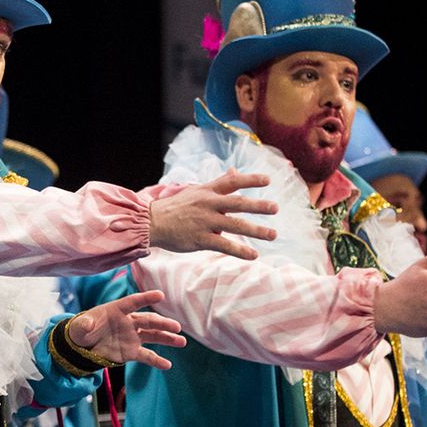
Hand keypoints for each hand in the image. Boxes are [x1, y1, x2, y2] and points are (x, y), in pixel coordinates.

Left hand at [67, 290, 187, 369]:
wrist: (83, 346)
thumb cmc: (82, 330)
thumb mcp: (79, 327)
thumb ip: (83, 324)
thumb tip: (87, 323)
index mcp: (117, 310)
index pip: (133, 302)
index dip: (146, 298)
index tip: (160, 295)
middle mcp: (128, 321)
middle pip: (148, 320)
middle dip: (162, 323)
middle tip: (176, 327)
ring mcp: (132, 336)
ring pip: (153, 336)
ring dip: (167, 338)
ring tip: (181, 341)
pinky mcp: (131, 351)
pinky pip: (146, 356)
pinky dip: (156, 361)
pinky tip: (167, 365)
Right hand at [148, 170, 277, 258]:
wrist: (152, 223)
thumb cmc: (176, 207)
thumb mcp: (197, 190)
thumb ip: (219, 183)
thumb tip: (235, 170)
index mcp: (207, 191)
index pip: (232, 182)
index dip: (250, 180)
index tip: (268, 180)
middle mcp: (208, 204)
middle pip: (237, 203)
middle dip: (258, 205)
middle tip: (275, 208)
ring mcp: (205, 222)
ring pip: (235, 225)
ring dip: (256, 230)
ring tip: (273, 234)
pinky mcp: (200, 239)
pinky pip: (224, 245)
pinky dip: (240, 251)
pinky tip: (253, 255)